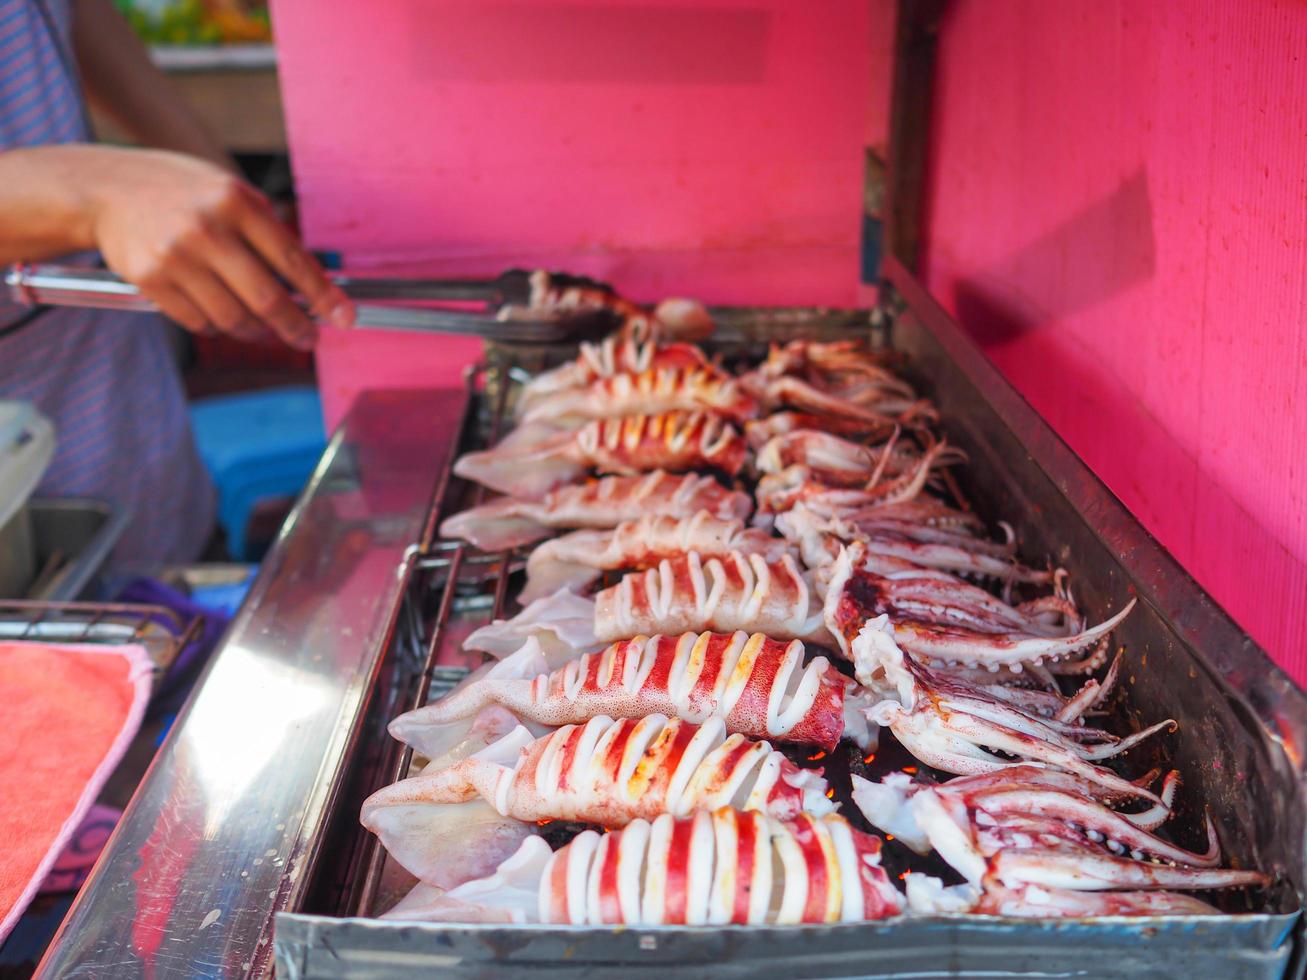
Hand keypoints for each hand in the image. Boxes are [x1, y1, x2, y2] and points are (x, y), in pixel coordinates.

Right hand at [88, 147, 352, 347]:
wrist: (105, 189)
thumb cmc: (179, 192)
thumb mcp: (228, 191)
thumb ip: (265, 229)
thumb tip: (311, 283)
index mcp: (236, 202)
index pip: (292, 261)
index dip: (323, 296)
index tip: (344, 318)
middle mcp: (207, 229)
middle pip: (267, 299)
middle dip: (295, 327)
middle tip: (308, 338)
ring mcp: (176, 256)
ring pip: (233, 318)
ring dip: (256, 331)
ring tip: (263, 329)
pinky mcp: (151, 279)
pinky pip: (199, 322)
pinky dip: (218, 327)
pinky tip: (222, 316)